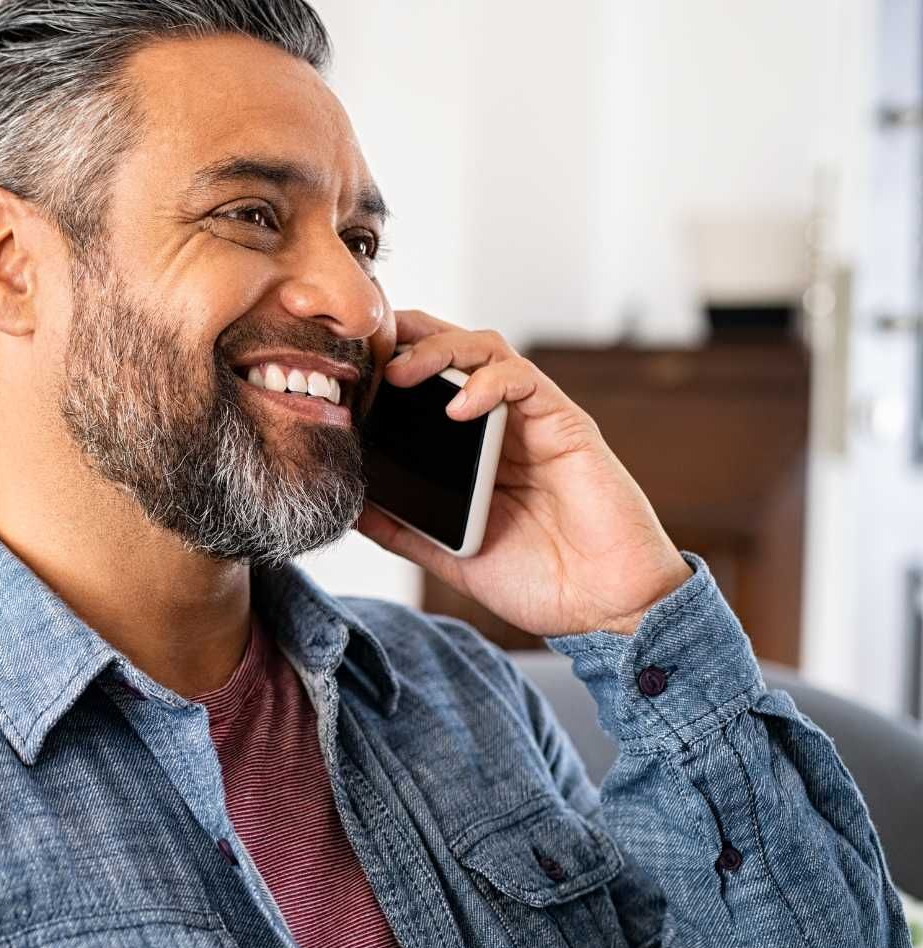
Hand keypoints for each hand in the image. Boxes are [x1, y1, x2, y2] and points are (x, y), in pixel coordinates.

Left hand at [353, 310, 691, 636]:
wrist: (605, 609)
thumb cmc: (539, 580)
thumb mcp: (450, 555)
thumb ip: (404, 528)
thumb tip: (349, 506)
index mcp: (470, 449)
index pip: (425, 384)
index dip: (385, 367)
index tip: (342, 373)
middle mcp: (500, 424)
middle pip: (451, 351)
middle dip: (406, 338)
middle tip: (364, 350)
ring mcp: (533, 420)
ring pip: (486, 349)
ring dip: (439, 349)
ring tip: (400, 372)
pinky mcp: (566, 424)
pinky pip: (525, 380)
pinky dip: (489, 381)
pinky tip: (460, 405)